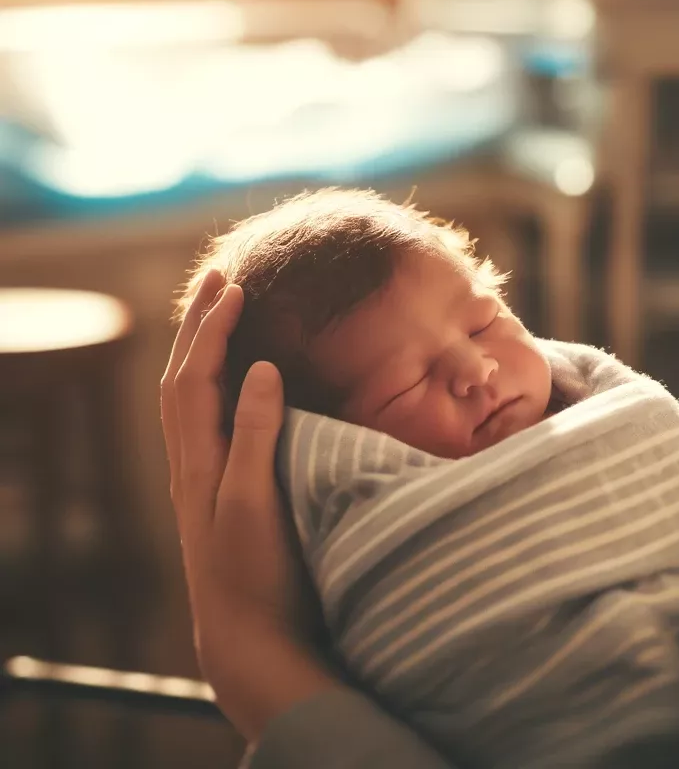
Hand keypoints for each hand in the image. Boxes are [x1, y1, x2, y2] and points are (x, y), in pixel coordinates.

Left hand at [161, 269, 336, 740]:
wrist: (247, 636)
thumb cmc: (255, 572)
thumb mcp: (254, 501)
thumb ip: (255, 434)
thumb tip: (261, 368)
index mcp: (198, 459)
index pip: (197, 376)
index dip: (214, 329)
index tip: (238, 287)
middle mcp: (191, 462)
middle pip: (181, 378)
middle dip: (198, 324)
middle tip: (222, 277)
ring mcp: (201, 477)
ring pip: (186, 398)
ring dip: (199, 348)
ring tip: (218, 313)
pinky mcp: (218, 490)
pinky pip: (202, 419)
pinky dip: (209, 382)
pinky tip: (228, 381)